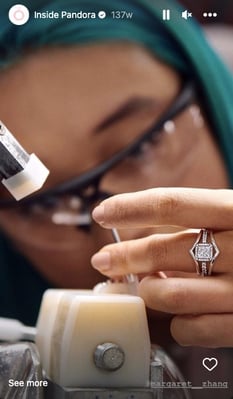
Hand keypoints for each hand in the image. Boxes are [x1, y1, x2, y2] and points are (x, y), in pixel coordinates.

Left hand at [91, 187, 232, 346]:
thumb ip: (199, 224)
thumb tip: (148, 245)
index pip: (174, 204)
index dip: (131, 207)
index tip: (103, 212)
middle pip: (164, 251)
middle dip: (125, 257)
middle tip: (104, 260)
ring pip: (171, 294)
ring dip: (149, 292)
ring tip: (147, 287)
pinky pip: (193, 329)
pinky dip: (177, 322)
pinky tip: (180, 313)